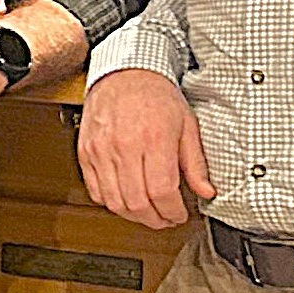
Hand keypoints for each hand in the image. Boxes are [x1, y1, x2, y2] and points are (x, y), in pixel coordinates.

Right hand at [78, 69, 217, 229]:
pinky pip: (95, 190)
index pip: (162, 192)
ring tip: (147, 213)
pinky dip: (111, 202)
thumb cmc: (156, 95)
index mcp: (154, 139)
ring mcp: (101, 150)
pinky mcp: (86, 152)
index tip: (179, 215)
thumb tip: (207, 192)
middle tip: (165, 219)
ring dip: (133, 216)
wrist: (124, 73)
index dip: (172, 212)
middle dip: (155, 220)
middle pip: (137, 203)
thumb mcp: (187, 125)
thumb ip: (196, 163)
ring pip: (114, 202)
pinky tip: (125, 199)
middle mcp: (124, 146)